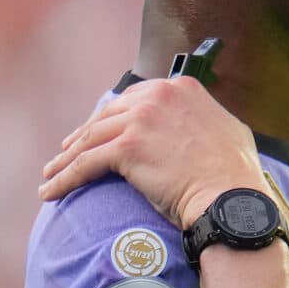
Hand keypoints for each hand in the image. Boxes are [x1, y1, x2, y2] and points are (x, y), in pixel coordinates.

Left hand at [39, 76, 263, 223]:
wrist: (233, 198)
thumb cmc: (237, 175)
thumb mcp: (228, 130)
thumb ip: (204, 119)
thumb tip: (198, 127)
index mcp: (182, 88)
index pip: (134, 98)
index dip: (111, 117)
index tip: (98, 132)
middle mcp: (159, 95)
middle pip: (107, 115)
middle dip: (83, 135)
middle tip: (67, 153)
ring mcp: (141, 119)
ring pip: (91, 139)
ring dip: (66, 159)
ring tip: (51, 175)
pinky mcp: (127, 147)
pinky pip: (86, 163)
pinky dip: (65, 178)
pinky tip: (51, 192)